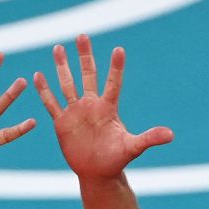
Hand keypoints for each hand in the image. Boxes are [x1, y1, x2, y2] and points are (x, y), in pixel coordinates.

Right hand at [34, 34, 172, 181]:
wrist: (97, 173)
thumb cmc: (116, 159)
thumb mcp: (133, 148)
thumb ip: (149, 138)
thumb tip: (171, 135)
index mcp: (108, 108)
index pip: (113, 83)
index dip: (116, 67)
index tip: (119, 49)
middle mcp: (91, 105)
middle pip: (87, 75)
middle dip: (84, 55)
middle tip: (82, 35)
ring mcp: (75, 112)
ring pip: (67, 84)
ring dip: (62, 66)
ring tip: (58, 48)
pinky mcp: (62, 122)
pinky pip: (52, 103)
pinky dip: (44, 90)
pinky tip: (37, 76)